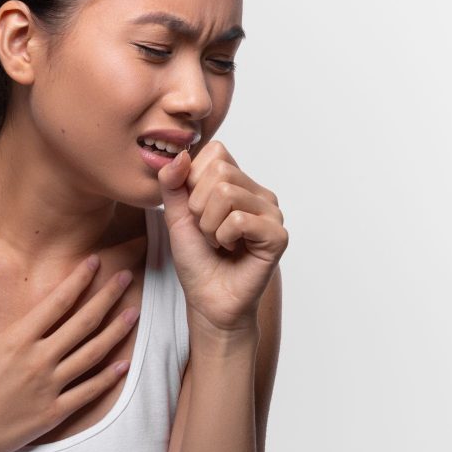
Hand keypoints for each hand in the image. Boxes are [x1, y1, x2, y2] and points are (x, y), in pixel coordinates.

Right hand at [0, 255, 138, 451]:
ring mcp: (49, 388)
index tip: (95, 262)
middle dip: (107, 297)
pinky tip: (124, 364)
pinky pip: (87, 392)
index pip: (57, 302)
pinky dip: (108, 378)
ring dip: (116, 332)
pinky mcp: (53, 413)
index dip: (79, 280)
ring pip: (92, 354)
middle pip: (83, 323)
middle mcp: (39, 360)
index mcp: (17, 340)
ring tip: (134, 313)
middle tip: (125, 278)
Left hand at [157, 140, 287, 334]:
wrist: (208, 300)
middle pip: (220, 171)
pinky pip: (239, 219)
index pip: (215, 151)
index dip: (193, 181)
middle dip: (199, 206)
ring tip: (218, 242)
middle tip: (207, 231)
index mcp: (238, 182)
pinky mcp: (277, 235)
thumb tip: (179, 155)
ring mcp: (271, 213)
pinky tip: (231, 249)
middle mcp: (258, 193)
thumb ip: (173, 183)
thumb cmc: (196, 259)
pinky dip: (223, 237)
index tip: (196, 211)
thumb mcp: (175, 215)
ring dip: (209, 225)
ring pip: (227, 193)